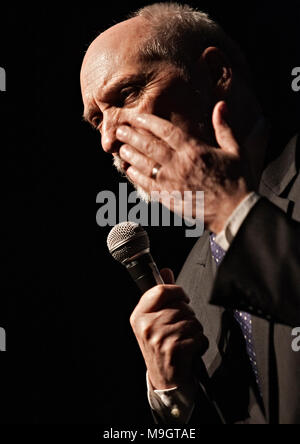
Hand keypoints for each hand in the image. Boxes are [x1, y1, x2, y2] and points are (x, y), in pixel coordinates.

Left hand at [116, 101, 250, 233]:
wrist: (235, 212)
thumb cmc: (237, 181)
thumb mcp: (236, 150)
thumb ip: (224, 127)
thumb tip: (221, 105)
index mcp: (194, 150)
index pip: (165, 130)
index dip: (146, 121)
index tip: (134, 117)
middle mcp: (179, 165)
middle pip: (148, 146)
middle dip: (131, 136)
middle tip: (120, 130)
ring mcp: (171, 183)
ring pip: (143, 165)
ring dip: (130, 155)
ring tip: (121, 149)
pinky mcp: (169, 199)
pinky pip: (146, 185)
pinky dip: (135, 177)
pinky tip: (129, 171)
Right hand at [130, 269, 208, 389]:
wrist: (164, 380)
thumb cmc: (161, 347)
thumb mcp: (155, 320)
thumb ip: (161, 294)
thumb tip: (165, 271)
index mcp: (139, 315)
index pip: (161, 290)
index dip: (177, 291)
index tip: (183, 297)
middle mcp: (146, 325)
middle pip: (181, 306)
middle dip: (188, 316)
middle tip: (181, 329)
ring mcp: (159, 337)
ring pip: (192, 320)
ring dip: (195, 331)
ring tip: (185, 340)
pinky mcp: (173, 349)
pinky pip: (198, 336)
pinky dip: (200, 343)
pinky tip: (190, 350)